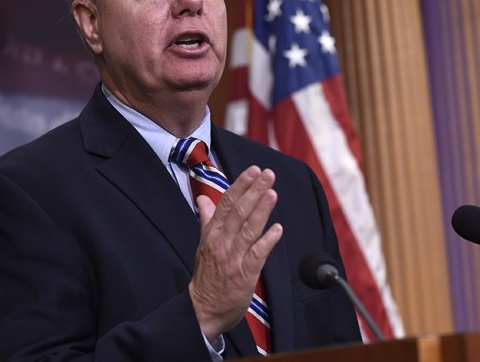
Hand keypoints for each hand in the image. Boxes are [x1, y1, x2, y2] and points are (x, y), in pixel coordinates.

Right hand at [188, 165, 282, 340]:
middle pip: (239, 212)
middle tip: (267, 174)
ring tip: (272, 193)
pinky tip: (277, 229)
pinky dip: (266, 241)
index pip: (226, 204)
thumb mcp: (203, 245)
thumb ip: (207, 220)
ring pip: (248, 229)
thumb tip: (203, 199)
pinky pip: (257, 255)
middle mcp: (222, 243)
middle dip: (254, 191)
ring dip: (261, 210)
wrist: (203, 309)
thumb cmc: (206, 276)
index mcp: (212, 234)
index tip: (253, 171)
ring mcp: (233, 258)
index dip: (241, 186)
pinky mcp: (244, 275)